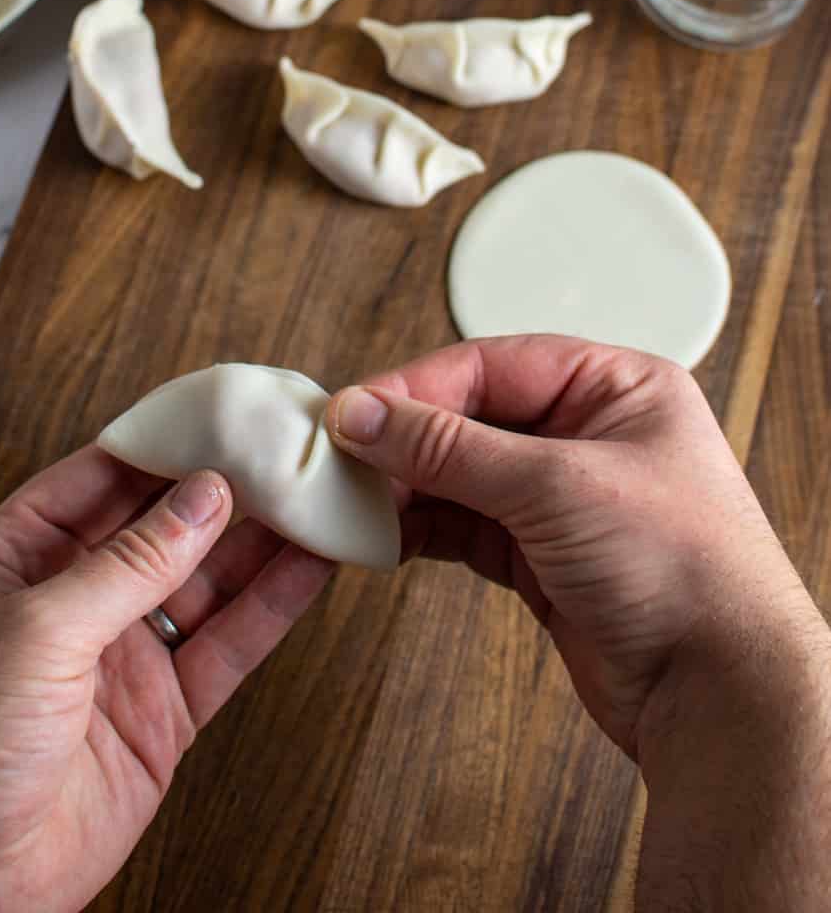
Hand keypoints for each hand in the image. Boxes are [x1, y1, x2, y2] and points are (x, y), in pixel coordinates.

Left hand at [0, 448, 331, 912]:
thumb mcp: (35, 629)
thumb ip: (128, 564)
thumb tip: (201, 497)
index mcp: (17, 558)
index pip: (100, 477)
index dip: (161, 441)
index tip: (221, 409)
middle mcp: (73, 600)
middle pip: (163, 526)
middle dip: (223, 487)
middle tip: (286, 447)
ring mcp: (121, 658)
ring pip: (206, 583)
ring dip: (261, 541)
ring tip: (318, 494)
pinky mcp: (161, 716)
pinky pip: (227, 649)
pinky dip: (272, 609)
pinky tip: (312, 568)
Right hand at [325, 336, 824, 758]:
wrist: (720, 693)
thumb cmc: (681, 569)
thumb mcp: (557, 485)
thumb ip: (451, 447)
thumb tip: (364, 414)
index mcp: (616, 385)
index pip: (494, 364)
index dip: (418, 386)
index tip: (353, 411)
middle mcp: (590, 432)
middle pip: (471, 417)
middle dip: (404, 439)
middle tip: (337, 457)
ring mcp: (564, 498)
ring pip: (460, 474)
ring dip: (404, 487)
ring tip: (347, 499)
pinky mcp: (541, 557)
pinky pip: (464, 526)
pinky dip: (420, 529)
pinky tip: (379, 534)